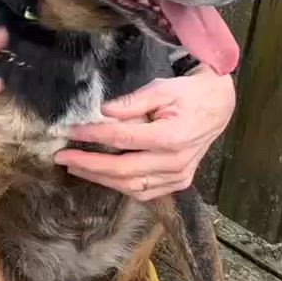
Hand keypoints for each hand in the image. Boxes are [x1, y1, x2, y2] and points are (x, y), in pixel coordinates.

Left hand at [54, 68, 235, 200]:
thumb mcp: (162, 88)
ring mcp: (178, 175)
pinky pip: (146, 192)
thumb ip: (133, 101)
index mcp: (171, 136)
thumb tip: (103, 112)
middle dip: (88, 165)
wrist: (219, 106)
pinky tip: (103, 178)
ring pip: (132, 186)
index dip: (93, 136)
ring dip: (101, 179)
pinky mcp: (179, 182)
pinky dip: (121, 187)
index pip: (122, 139)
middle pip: (123, 169)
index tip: (70, 132)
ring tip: (76, 168)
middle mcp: (175, 161)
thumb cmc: (188, 94)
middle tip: (62, 158)